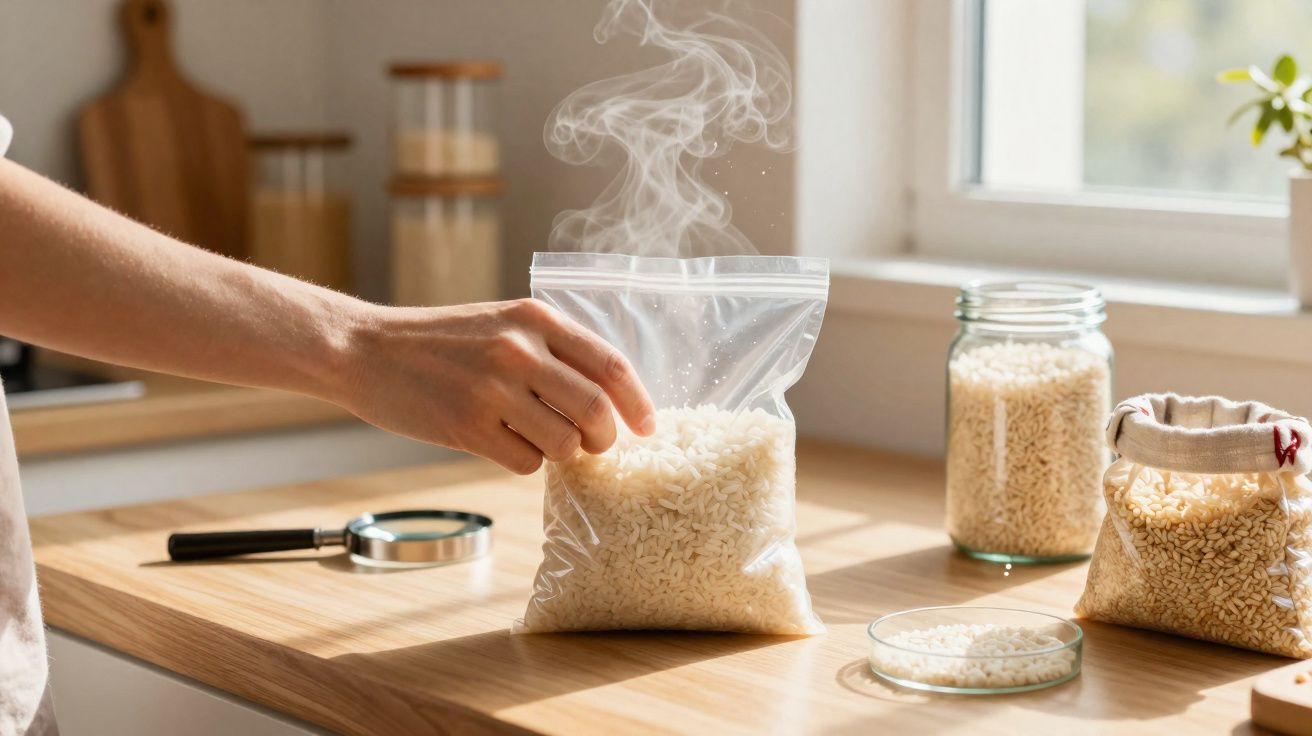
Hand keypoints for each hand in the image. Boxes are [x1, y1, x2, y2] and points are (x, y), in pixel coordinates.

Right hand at [336, 299, 655, 473]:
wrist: (365, 350)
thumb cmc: (439, 341)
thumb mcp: (501, 323)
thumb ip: (551, 349)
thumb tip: (609, 398)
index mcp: (535, 318)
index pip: (611, 364)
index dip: (638, 402)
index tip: (648, 426)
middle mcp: (520, 350)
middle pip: (597, 410)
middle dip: (605, 438)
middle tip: (596, 445)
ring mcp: (494, 390)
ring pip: (566, 443)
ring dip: (564, 452)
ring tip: (540, 440)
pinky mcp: (468, 427)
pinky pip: (528, 463)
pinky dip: (526, 462)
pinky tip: (504, 445)